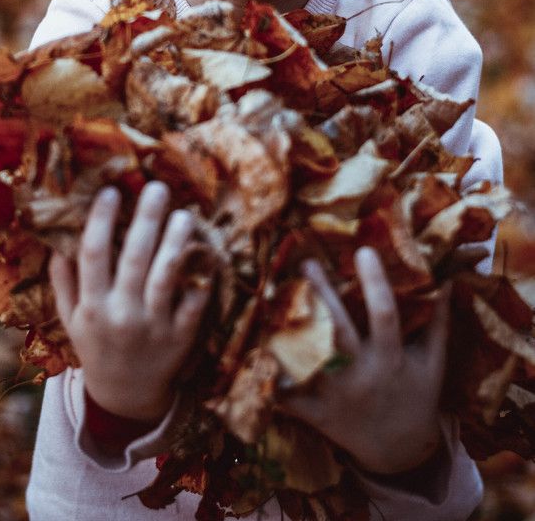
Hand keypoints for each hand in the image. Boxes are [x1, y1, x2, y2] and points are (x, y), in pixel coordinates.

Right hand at [49, 181, 209, 420]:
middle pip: (135, 258)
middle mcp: (121, 314)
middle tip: (157, 187)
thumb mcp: (71, 319)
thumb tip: (59, 241)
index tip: (111, 190)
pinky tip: (207, 251)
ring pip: (166, 276)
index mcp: (92, 306)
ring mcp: (153, 326)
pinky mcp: (180, 337)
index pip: (94, 255)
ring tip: (185, 213)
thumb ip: (64, 282)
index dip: (102, 221)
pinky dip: (201, 278)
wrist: (126, 396)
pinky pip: (194, 302)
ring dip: (176, 241)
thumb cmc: (96, 346)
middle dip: (146, 219)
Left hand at [281, 247, 450, 474]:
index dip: (375, 283)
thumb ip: (438, 322)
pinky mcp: (315, 413)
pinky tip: (256, 345)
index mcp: (391, 360)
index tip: (364, 250)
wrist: (398, 452)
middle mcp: (361, 376)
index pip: (384, 316)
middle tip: (306, 262)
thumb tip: (448, 279)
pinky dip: (271, 373)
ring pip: (306, 357)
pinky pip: (287, 392)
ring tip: (274, 297)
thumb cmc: (416, 396)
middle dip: (321, 293)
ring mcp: (335, 396)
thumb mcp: (432, 363)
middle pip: (337, 329)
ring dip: (289, 328)